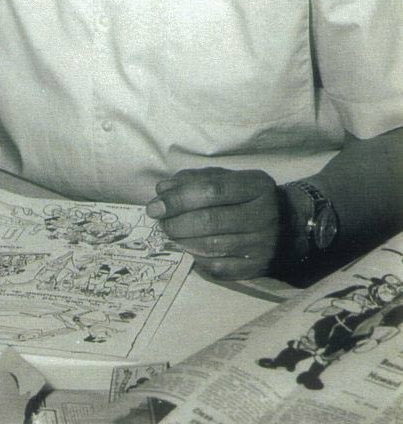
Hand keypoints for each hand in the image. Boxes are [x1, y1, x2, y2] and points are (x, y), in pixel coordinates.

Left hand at [146, 167, 279, 279]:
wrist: (290, 226)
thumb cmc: (249, 197)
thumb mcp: (229, 178)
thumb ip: (195, 180)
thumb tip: (162, 190)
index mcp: (256, 186)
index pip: (212, 190)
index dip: (179, 198)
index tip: (156, 206)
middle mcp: (263, 215)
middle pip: (210, 220)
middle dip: (176, 222)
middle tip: (160, 222)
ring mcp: (262, 245)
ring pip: (211, 246)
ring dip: (181, 241)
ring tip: (169, 234)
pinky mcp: (256, 268)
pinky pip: (218, 267)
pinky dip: (195, 259)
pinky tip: (187, 249)